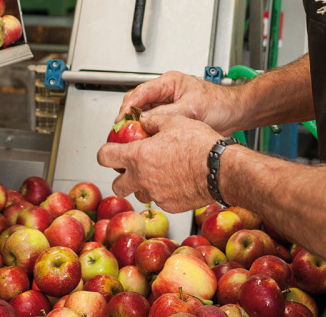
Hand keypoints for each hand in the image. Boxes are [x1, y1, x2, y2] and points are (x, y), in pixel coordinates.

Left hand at [96, 113, 222, 212]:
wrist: (221, 169)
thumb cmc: (200, 145)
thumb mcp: (174, 122)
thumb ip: (153, 120)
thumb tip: (143, 120)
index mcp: (138, 156)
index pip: (104, 157)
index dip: (106, 153)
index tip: (111, 151)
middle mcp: (142, 178)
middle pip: (117, 185)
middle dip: (121, 176)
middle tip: (131, 168)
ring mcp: (156, 194)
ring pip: (138, 194)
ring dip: (142, 186)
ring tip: (157, 174)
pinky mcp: (170, 205)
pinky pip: (159, 200)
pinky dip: (162, 192)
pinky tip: (175, 181)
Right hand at [117, 71, 239, 135]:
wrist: (236, 112)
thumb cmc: (220, 103)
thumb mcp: (191, 109)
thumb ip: (165, 114)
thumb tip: (143, 121)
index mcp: (168, 82)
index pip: (140, 93)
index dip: (127, 108)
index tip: (121, 122)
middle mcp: (166, 92)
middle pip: (138, 103)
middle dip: (128, 118)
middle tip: (122, 134)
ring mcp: (169, 104)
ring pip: (144, 115)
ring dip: (137, 127)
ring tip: (131, 140)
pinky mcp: (173, 116)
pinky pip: (154, 123)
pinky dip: (148, 132)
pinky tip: (145, 142)